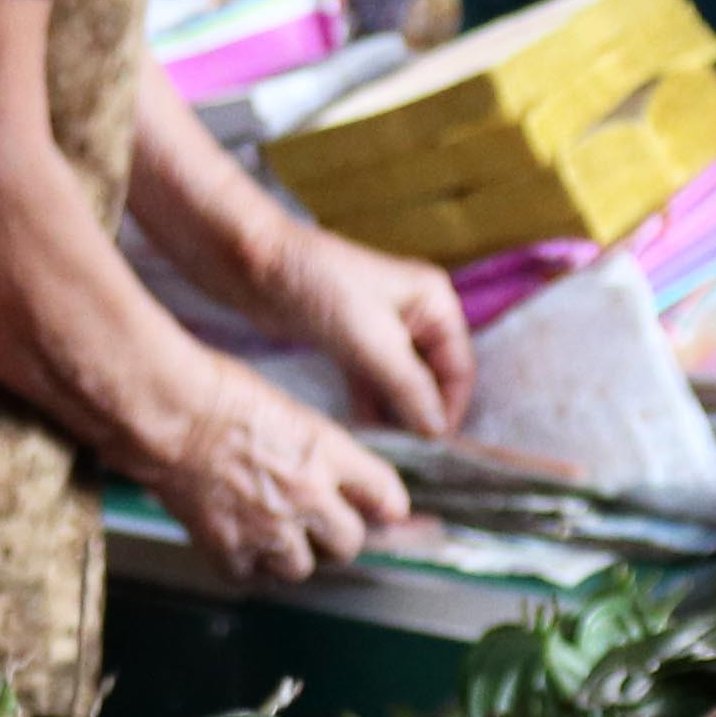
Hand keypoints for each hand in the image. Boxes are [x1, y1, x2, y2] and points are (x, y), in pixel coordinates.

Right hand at [148, 366, 408, 583]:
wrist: (164, 414)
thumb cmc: (211, 393)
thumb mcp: (285, 407)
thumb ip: (317, 446)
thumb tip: (329, 469)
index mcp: (324, 452)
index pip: (383, 493)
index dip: (388, 505)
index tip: (388, 512)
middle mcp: (306, 496)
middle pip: (348, 543)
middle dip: (337, 536)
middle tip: (322, 526)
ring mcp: (267, 527)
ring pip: (301, 568)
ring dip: (292, 554)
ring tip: (274, 533)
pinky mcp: (228, 548)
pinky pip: (252, 576)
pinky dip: (248, 565)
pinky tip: (240, 542)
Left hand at [250, 221, 474, 435]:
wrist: (255, 263)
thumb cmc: (320, 287)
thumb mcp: (371, 340)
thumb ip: (408, 386)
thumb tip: (438, 430)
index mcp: (435, 302)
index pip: (460, 367)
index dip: (450, 408)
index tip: (434, 447)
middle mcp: (416, 315)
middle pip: (434, 377)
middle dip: (424, 413)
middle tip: (412, 453)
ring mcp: (384, 330)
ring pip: (403, 383)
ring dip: (397, 414)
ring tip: (390, 449)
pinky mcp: (353, 343)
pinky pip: (374, 382)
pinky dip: (372, 405)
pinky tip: (368, 432)